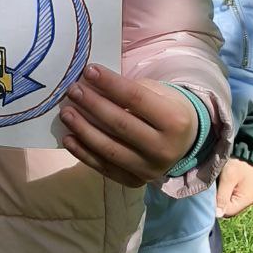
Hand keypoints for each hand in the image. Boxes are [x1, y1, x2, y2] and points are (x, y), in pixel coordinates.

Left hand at [60, 64, 198, 186]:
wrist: (186, 142)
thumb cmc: (167, 109)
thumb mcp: (157, 93)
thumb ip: (129, 91)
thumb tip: (92, 86)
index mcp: (174, 121)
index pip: (136, 99)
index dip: (110, 84)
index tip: (89, 70)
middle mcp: (164, 148)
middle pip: (120, 124)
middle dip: (92, 105)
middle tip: (73, 90)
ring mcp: (150, 169)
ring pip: (109, 149)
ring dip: (83, 130)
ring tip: (66, 113)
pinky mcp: (136, 182)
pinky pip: (105, 168)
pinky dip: (84, 153)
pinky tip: (69, 138)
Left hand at [216, 157, 252, 216]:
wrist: (252, 148)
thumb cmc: (239, 163)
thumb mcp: (228, 179)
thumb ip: (222, 198)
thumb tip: (217, 215)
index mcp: (246, 200)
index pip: (227, 212)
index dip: (216, 206)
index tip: (211, 194)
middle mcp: (250, 201)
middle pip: (231, 208)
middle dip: (221, 201)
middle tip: (215, 188)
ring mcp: (251, 194)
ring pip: (233, 201)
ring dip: (225, 195)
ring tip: (220, 184)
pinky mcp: (249, 188)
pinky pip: (237, 195)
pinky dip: (230, 191)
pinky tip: (226, 182)